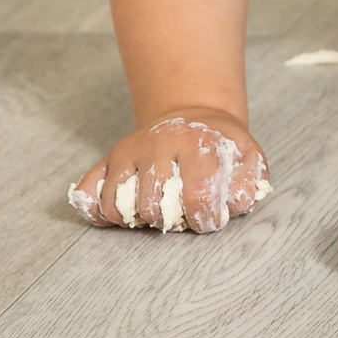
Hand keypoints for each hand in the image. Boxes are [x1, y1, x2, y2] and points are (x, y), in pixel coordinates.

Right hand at [69, 109, 268, 232]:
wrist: (193, 117)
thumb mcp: (247, 157)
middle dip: (170, 221)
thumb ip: (247, 182)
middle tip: (181, 214)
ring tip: (159, 211)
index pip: (198, 195)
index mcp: (197, 143)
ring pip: (119, 203)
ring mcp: (129, 151)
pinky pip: (89, 192)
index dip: (204, 218)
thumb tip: (232, 204)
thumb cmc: (220, 147)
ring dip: (138, 219)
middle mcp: (158, 143)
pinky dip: (98, 211)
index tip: (207, 219)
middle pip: (153, 205)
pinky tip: (119, 214)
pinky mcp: (108, 159)